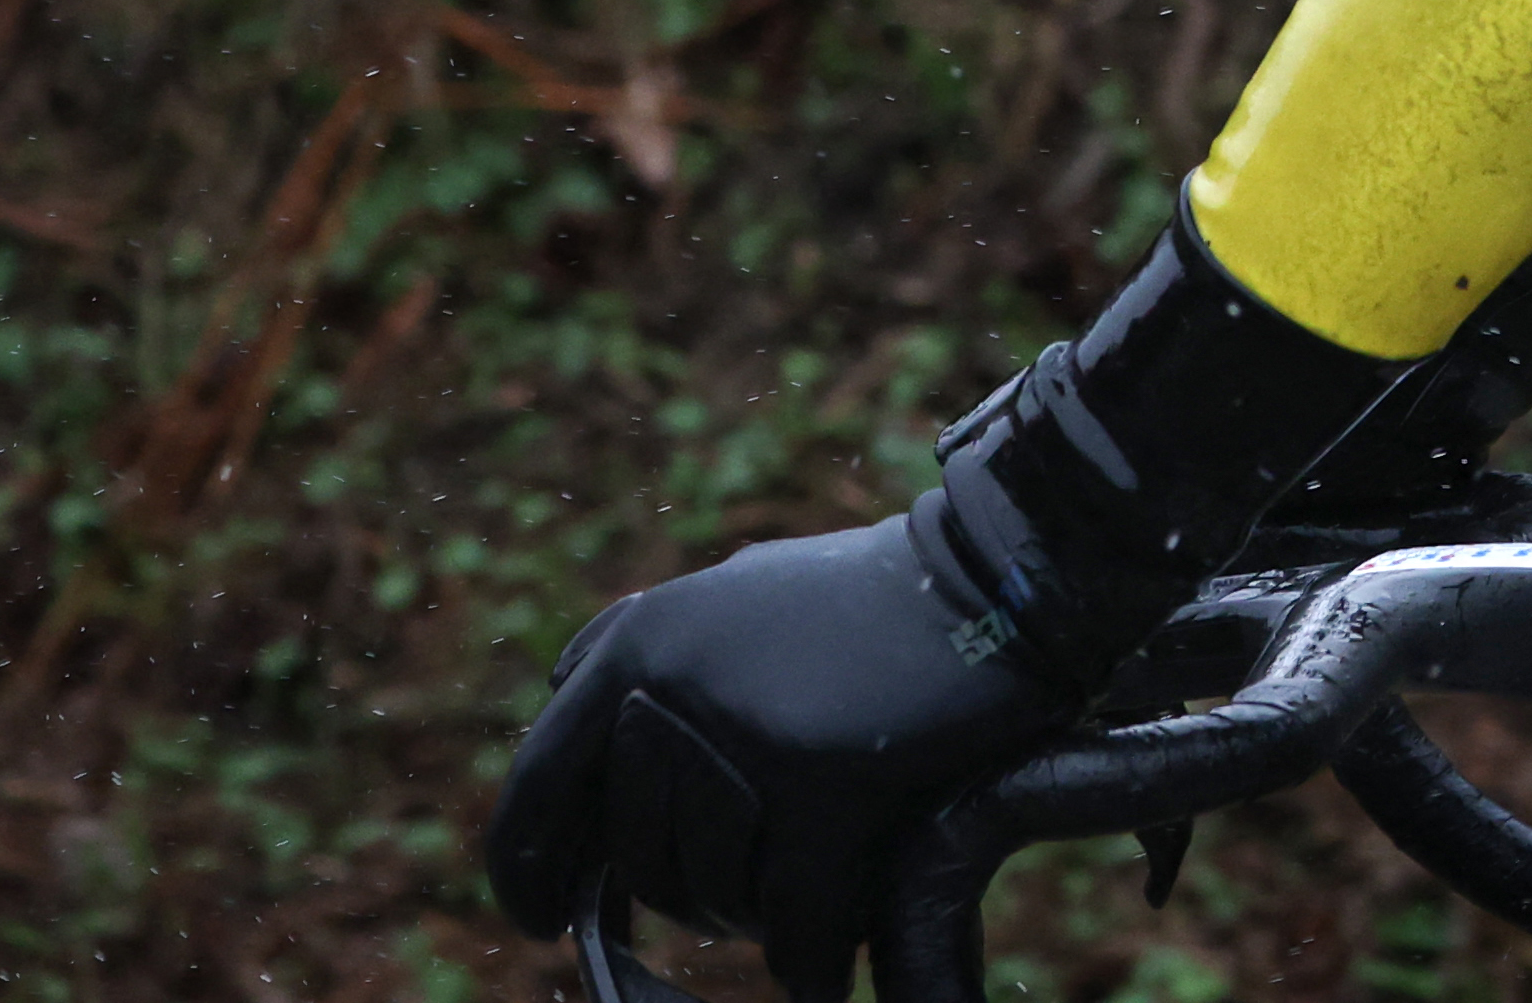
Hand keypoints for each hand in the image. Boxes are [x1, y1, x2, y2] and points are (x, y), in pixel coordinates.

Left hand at [483, 514, 1056, 1000]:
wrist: (1001, 569)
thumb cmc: (881, 595)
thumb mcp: (740, 592)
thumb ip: (657, 651)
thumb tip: (578, 703)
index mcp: (638, 638)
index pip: (537, 784)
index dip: (530, 871)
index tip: (548, 920)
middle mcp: (669, 683)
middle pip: (640, 860)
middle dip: (688, 901)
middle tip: (741, 909)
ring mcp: (743, 731)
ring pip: (714, 895)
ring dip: (757, 923)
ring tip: (807, 910)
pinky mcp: (823, 780)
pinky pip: (796, 921)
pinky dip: (809, 963)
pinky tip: (824, 977)